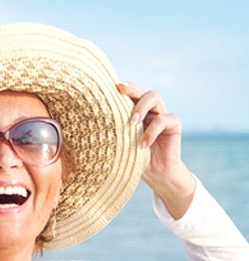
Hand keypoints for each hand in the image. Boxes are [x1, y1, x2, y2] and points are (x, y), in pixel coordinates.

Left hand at [118, 82, 195, 218]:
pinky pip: (163, 120)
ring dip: (141, 107)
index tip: (110, 86)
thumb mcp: (120, 145)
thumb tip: (87, 127)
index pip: (128, 95)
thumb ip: (112, 133)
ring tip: (132, 122)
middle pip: (142, 90)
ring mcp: (162, 114)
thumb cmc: (133, 159)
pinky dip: (152, 131)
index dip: (121, 88)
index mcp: (134, 111)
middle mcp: (149, 109)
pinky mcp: (174, 124)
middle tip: (121, 90)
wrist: (155, 175)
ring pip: (154, 97)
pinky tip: (143, 145)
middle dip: (131, 88)